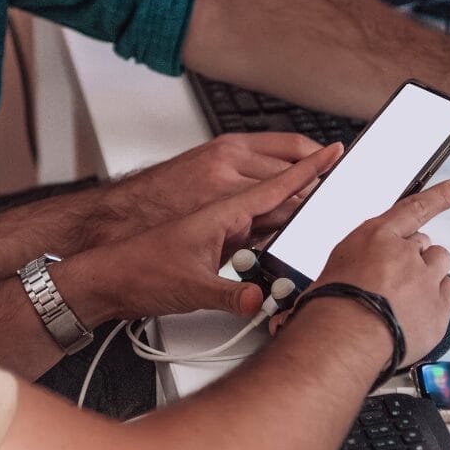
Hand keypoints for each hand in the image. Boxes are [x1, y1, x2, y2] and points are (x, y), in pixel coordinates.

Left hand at [63, 143, 343, 320]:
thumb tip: (258, 298)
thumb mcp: (189, 288)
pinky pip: (254, 225)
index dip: (309, 168)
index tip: (335, 151)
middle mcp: (223, 211)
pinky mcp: (214, 239)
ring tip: (315, 211)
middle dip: (310, 191)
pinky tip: (279, 240)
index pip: (276, 185)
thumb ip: (228, 296)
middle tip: (341, 188)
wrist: (107, 278)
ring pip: (268, 210)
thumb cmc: (138, 271)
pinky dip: (272, 228)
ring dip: (291, 210)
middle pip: (280, 196)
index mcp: (222, 209)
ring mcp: (219, 223)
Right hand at [303, 179, 449, 366]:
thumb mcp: (336, 269)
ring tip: (405, 300)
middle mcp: (405, 252)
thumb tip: (367, 272)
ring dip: (428, 278)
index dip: (439, 196)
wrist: (342, 341)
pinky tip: (416, 316)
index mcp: (376, 236)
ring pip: (440, 267)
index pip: (414, 208)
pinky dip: (436, 303)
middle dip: (413, 261)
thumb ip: (363, 261)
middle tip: (395, 284)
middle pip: (424, 246)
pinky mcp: (438, 308)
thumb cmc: (329, 308)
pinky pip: (448, 295)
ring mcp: (424, 279)